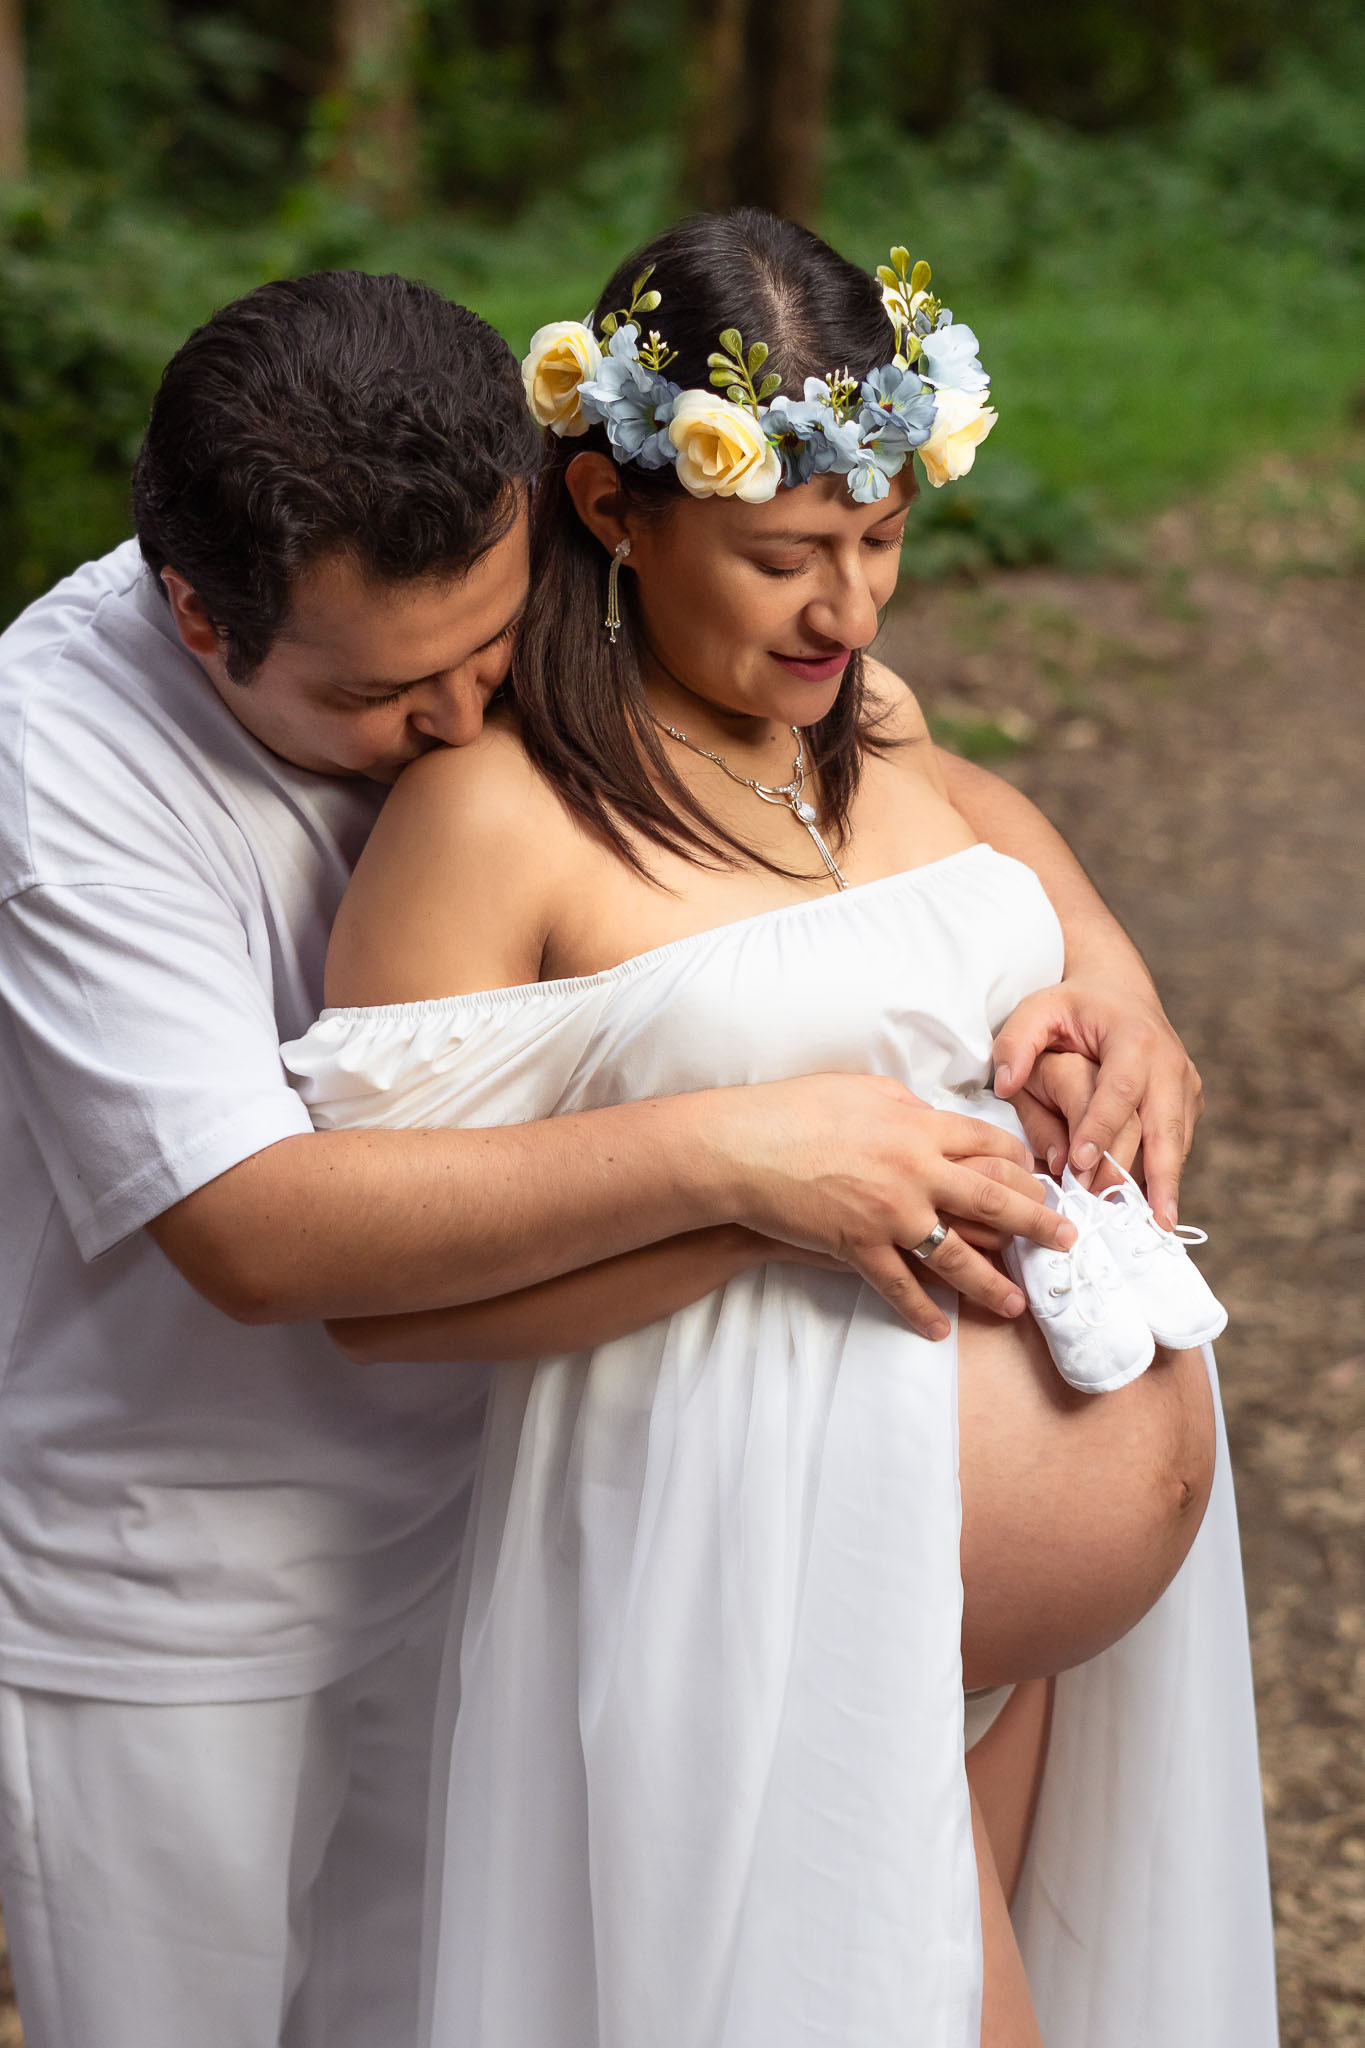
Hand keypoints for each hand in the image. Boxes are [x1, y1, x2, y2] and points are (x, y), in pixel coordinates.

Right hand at [710, 1073, 1076, 1340]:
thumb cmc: (797, 1109)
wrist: (743, 1147)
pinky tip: (939, 1328)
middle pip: (993, 1198)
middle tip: (1067, 1241)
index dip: (1019, 1160)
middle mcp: (916, 1171)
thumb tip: (931, 1118)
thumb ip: (907, 1108)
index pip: (988, 1142)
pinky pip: (899, 1286)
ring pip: (956, 1255)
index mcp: (919, 1126)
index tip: (1039, 1176)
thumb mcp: (864, 1090)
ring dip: (991, 1282)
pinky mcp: (857, 1246)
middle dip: (1036, 1223)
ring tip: (1017, 1303)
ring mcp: (889, 1213)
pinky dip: (920, 1310)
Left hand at [990, 978, 1202, 1227]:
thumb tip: (1004, 1086)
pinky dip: (1168, 1178)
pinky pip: (1178, 1145)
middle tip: (1142, 1219)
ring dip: (1166, 1185)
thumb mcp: (1037, 1009)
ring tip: (1157, 1227)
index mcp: (1134, 1038)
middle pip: (1164, 1125)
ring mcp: (1185, 1085)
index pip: (1120, 1090)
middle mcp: (1169, 1063)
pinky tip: (1156, 1212)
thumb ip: (1016, 1042)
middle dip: (1153, 1174)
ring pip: (1176, 1141)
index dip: (1102, 1128)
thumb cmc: (1072, 1005)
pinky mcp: (1188, 1102)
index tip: (1081, 1165)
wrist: (1119, 990)